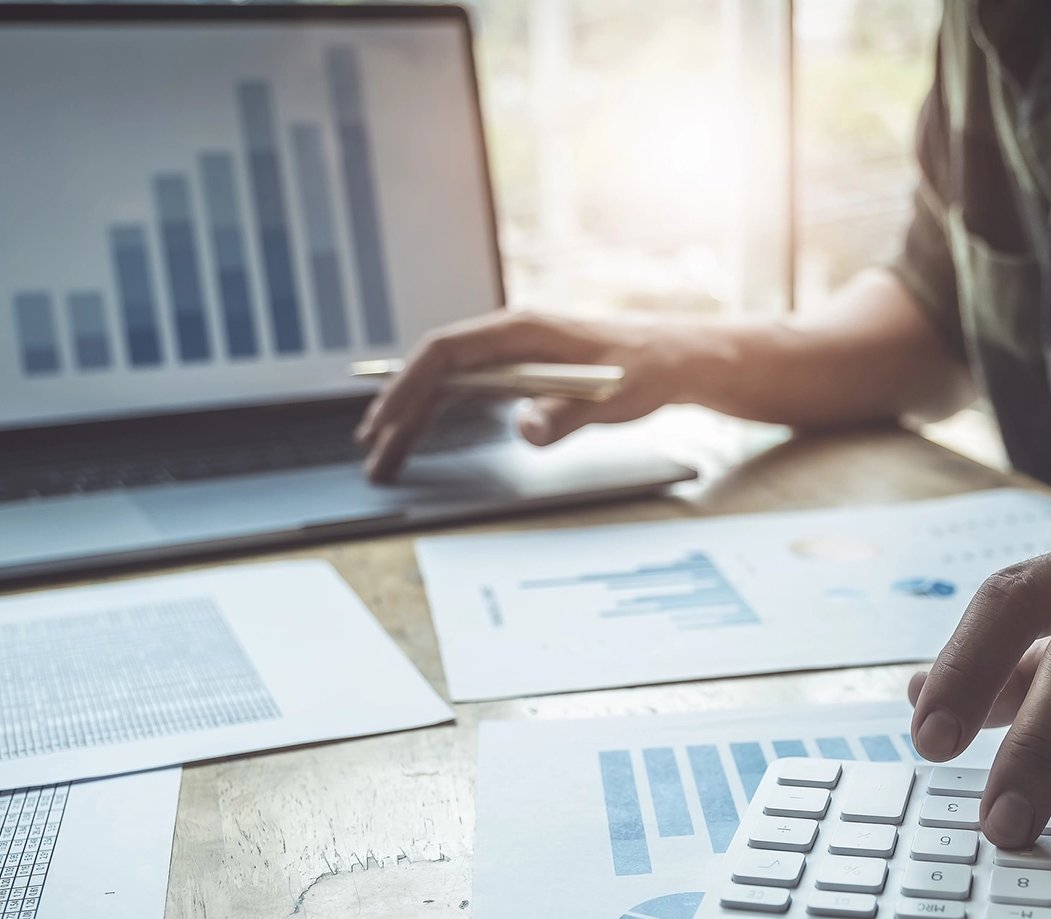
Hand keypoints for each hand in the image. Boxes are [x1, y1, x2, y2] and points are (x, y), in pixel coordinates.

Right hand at [354, 310, 726, 480]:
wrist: (678, 360)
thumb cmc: (650, 368)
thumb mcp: (615, 396)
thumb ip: (567, 413)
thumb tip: (524, 429)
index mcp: (523, 330)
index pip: (446, 352)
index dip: (410, 385)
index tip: (386, 419)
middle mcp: (510, 338)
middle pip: (436, 371)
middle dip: (399, 410)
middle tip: (372, 450)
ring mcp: (512, 355)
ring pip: (446, 384)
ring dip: (413, 419)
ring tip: (384, 456)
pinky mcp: (521, 374)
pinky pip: (466, 393)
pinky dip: (439, 416)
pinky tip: (418, 438)